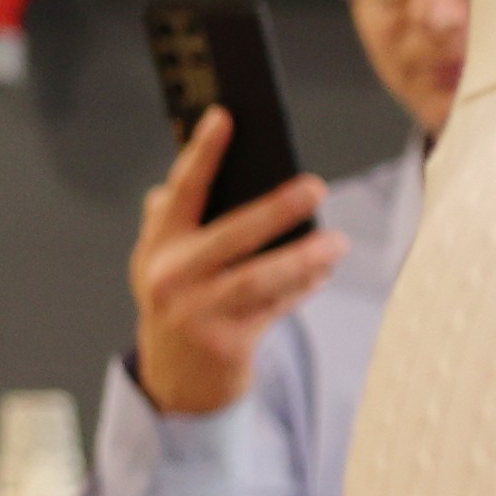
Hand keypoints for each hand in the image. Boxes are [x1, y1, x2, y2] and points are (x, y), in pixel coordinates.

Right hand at [127, 110, 337, 418]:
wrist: (176, 379)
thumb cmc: (181, 302)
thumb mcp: (164, 261)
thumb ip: (171, 219)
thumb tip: (178, 178)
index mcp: (157, 245)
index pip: (182, 190)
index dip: (203, 152)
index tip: (225, 116)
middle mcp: (170, 276)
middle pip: (230, 234)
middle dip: (275, 209)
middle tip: (314, 186)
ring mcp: (196, 311)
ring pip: (260, 277)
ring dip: (305, 258)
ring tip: (337, 243)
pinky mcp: (226, 342)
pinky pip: (275, 307)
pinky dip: (303, 288)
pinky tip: (323, 272)